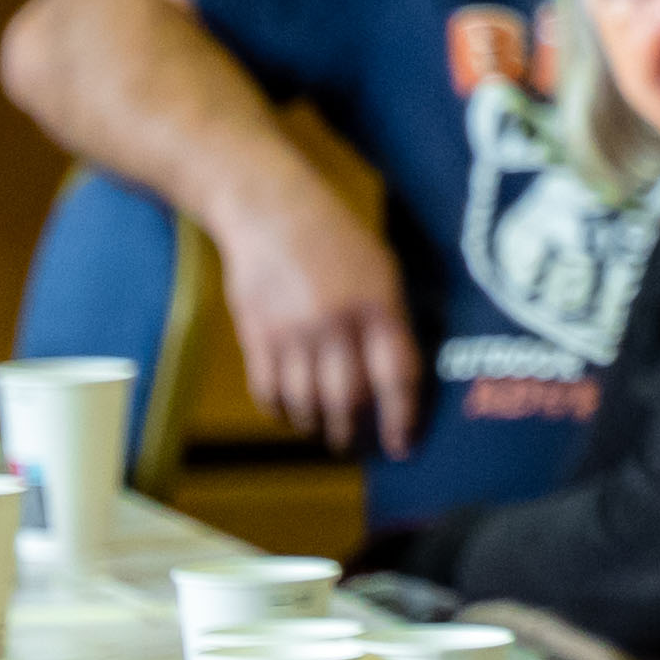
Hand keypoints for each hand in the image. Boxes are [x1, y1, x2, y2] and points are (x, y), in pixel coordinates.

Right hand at [221, 179, 425, 457]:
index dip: (403, 419)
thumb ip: (393, 321)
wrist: (270, 212)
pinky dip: (282, 412)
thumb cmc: (337, 239)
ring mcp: (292, 332)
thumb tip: (401, 379)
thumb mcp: (382, 270)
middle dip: (355, 434)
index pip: (397, 376)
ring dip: (318, 428)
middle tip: (359, 447)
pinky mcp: (256, 336)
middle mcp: (335, 324)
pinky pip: (268, 392)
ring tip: (327, 433)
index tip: (404, 447)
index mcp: (377, 306)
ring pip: (305, 404)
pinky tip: (292, 413)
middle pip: (348, 400)